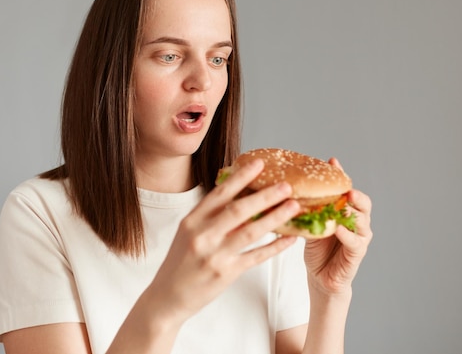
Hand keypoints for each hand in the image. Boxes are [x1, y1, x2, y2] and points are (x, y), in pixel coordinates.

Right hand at [145, 158, 300, 326]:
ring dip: (275, 217)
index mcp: (192, 220)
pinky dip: (275, 247)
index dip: (241, 177)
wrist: (168, 296)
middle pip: (239, 209)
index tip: (259, 164)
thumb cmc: (180, 262)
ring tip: (293, 206)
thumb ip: (209, 216)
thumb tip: (238, 195)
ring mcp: (215, 254)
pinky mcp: (226, 273)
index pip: (219, 193)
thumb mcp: (188, 233)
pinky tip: (290, 239)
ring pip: (251, 231)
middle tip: (286, 185)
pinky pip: (256, 256)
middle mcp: (202, 235)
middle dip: (265, 195)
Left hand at [303, 157, 372, 295]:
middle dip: (355, 193)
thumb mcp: (311, 223)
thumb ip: (308, 207)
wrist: (320, 277)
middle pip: (362, 203)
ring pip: (362, 221)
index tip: (332, 162)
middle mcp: (357, 222)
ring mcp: (359, 238)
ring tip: (346, 203)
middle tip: (346, 187)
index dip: (342, 175)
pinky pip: (355, 242)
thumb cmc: (316, 248)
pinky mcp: (357, 254)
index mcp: (346, 211)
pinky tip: (338, 229)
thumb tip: (288, 187)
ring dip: (353, 211)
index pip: (347, 189)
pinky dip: (347, 235)